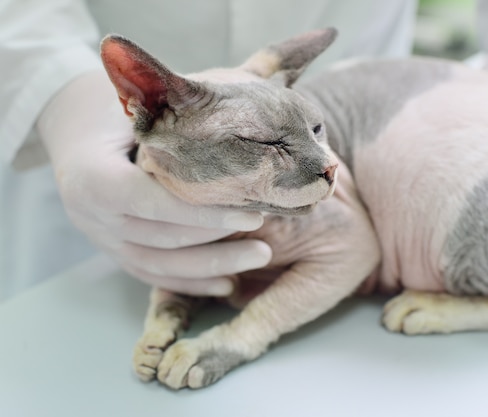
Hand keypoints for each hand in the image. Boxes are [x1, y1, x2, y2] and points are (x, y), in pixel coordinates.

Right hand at [37, 71, 271, 294]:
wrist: (73, 125)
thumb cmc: (113, 107)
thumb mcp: (140, 101)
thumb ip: (182, 110)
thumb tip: (253, 95)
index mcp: (93, 177)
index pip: (153, 203)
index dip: (203, 213)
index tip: (252, 215)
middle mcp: (92, 216)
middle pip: (163, 238)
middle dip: (219, 241)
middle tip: (268, 238)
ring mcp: (102, 239)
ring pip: (162, 264)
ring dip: (213, 266)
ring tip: (260, 257)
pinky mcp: (114, 251)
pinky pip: (154, 274)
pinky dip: (192, 282)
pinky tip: (227, 283)